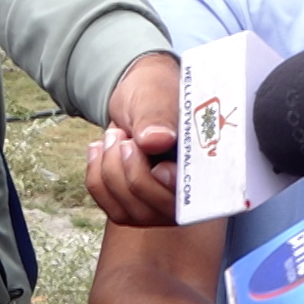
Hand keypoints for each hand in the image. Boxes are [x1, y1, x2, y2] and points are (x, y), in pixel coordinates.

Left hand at [93, 52, 179, 224]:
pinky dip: (97, 174)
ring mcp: (159, 207)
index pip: (195, 193)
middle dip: (130, 168)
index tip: (159, 166)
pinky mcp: (133, 209)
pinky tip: (101, 150)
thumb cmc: (155, 94)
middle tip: (124, 135)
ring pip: (126, 207)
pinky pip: (107, 203)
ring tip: (114, 136)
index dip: (173, 186)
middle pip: (154, 205)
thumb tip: (158, 141)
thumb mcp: (156, 97)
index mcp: (207, 167)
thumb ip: (159, 118)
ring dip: (110, 167)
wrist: (140, 100)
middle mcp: (188, 195)